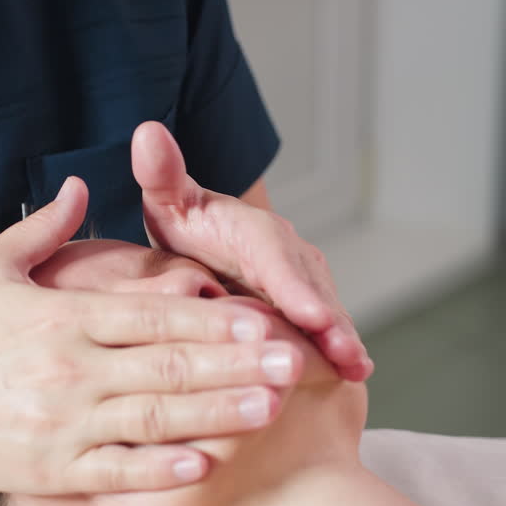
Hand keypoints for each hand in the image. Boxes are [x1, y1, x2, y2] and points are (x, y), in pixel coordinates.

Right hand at [0, 178, 300, 494]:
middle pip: (168, 364)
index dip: (210, 315)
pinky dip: (162, 469)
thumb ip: (42, 230)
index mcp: (64, 318)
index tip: (259, 315)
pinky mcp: (55, 469)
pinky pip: (117, 470)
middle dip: (235, 363)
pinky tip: (205, 464)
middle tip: (290, 360)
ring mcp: (65, 423)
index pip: (151, 313)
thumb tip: (81, 186)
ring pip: (154, 418)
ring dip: (215, 413)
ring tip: (269, 408)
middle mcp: (71, 369)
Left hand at [132, 121, 373, 381]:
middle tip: (343, 352)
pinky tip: (357, 373)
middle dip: (328, 322)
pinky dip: (342, 350)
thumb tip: (148, 132)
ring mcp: (306, 282)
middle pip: (311, 290)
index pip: (276, 258)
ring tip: (355, 367)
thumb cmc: (187, 226)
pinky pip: (327, 330)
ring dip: (342, 339)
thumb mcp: (169, 202)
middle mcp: (290, 254)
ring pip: (326, 312)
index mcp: (254, 231)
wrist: (210, 243)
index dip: (294, 288)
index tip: (309, 314)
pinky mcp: (312, 308)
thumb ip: (162, 174)